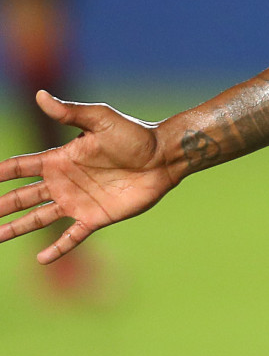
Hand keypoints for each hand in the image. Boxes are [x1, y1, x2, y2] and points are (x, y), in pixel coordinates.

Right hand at [0, 91, 182, 263]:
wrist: (164, 157)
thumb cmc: (135, 134)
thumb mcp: (101, 120)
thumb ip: (71, 113)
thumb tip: (40, 95)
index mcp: (60, 160)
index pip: (20, 168)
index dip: (1, 173)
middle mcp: (63, 183)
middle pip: (22, 197)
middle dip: (1, 206)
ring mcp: (78, 202)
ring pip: (38, 219)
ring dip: (16, 229)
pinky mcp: (95, 218)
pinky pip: (71, 237)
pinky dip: (57, 249)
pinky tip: (41, 260)